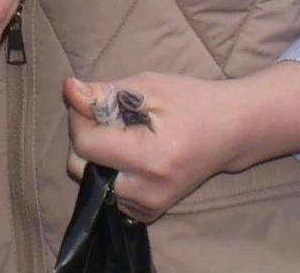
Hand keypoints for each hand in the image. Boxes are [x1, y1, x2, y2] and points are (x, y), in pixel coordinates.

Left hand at [62, 73, 256, 222]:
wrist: (230, 132)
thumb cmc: (192, 102)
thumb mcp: (149, 86)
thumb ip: (105, 93)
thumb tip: (69, 90)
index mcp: (151, 157)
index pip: (86, 145)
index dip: (80, 117)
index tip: (90, 100)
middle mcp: (149, 190)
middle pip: (81, 168)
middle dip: (87, 137)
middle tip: (110, 117)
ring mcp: (150, 206)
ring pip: (93, 181)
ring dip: (98, 156)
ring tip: (125, 135)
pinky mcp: (150, 212)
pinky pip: (109, 193)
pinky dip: (111, 172)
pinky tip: (132, 154)